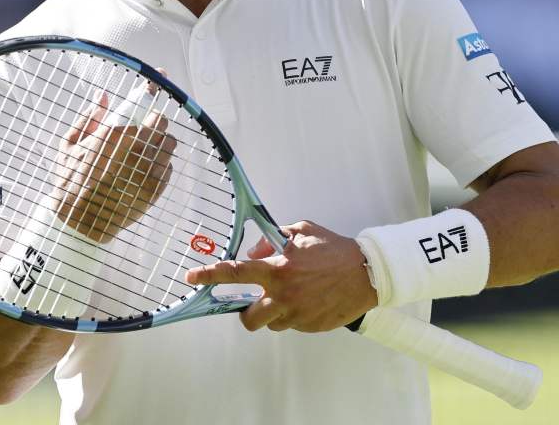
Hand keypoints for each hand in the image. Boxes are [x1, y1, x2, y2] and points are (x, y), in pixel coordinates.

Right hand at [52, 91, 174, 242]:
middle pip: (161, 123)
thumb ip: (87, 119)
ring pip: (169, 145)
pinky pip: (169, 168)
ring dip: (162, 142)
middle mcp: (134, 151)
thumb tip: (103, 97)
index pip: (145, 104)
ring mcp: (146, 171)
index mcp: (114, 136)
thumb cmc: (69, 183)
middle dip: (156, 120)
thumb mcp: (68, 146)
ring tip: (149, 147)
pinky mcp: (154, 190)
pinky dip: (162, 164)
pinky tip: (147, 167)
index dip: (154, 89)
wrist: (79, 223)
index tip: (160, 79)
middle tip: (147, 124)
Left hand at [184, 220, 377, 332]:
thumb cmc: (333, 249)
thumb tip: (252, 254)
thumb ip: (272, 240)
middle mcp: (284, 295)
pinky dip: (294, 315)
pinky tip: (309, 300)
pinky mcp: (310, 326)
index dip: (209, 275)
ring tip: (292, 297)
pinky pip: (292, 325)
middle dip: (245, 313)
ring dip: (274, 313)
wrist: (367, 273)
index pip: (235, 273)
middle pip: (248, 318)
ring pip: (271, 324)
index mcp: (278, 269)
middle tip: (254, 302)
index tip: (191, 277)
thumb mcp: (301, 232)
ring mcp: (297, 314)